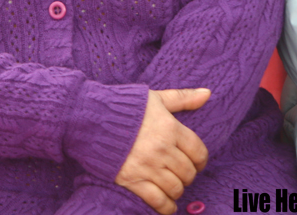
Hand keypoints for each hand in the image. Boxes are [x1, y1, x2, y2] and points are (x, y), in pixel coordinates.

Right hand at [115, 88, 210, 214]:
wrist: (89, 118)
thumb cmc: (124, 105)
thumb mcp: (155, 97)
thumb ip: (182, 98)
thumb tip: (207, 93)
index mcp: (170, 128)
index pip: (198, 151)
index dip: (201, 160)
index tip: (196, 162)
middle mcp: (162, 149)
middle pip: (188, 172)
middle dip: (188, 175)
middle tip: (181, 173)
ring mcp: (148, 166)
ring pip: (175, 188)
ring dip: (177, 190)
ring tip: (172, 186)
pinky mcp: (132, 180)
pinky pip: (158, 200)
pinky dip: (166, 207)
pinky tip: (167, 205)